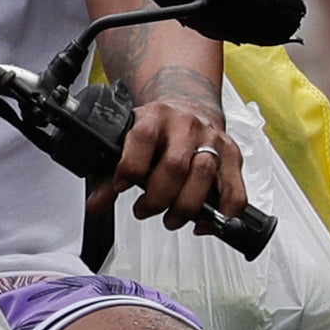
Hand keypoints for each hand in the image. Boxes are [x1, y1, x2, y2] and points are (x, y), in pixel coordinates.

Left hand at [110, 72, 242, 230]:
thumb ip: (108, 178)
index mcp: (154, 117)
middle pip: (175, 165)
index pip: (143, 139)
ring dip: (185, 207)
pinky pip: (234, 191)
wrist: (188, 108)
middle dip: (157, 198)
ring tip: (171, 218)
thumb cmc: (155, 132)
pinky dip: (222, 212)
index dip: (131, 168)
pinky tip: (203, 221)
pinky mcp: (232, 155)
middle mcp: (185, 125)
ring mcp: (211, 139)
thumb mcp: (126, 145)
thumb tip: (96, 206)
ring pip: (205, 175)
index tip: (122, 187)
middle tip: (144, 210)